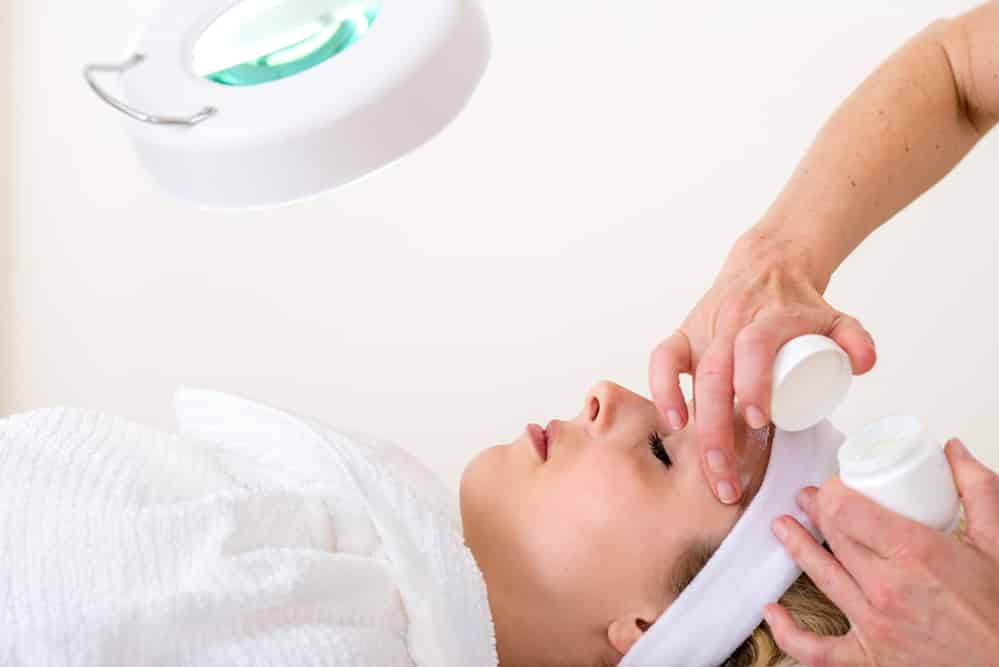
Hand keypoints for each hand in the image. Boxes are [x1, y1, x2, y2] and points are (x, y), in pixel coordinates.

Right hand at [648, 233, 876, 503]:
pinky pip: (662, 358)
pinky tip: (672, 423)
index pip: (755, 346)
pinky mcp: (682, 334)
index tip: (758, 421)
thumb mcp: (835, 317)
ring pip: (690, 376)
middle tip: (730, 477)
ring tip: (709, 470)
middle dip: (718, 431)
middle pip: (716, 374)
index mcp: (768, 315)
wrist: (766, 265)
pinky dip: (662, 389)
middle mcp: (731, 322)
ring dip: (694, 426)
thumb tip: (863, 365)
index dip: (753, 383)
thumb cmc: (798, 305)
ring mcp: (703, 329)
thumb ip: (855, 339)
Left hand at [767, 438, 998, 666]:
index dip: (832, 492)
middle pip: (834, 536)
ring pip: (821, 577)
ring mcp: (875, 626)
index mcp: (916, 555)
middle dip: (817, 509)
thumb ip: (977, 490)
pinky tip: (771, 612)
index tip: (833, 484)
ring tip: (782, 525)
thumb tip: (953, 451)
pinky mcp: (872, 659)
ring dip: (796, 546)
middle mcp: (887, 589)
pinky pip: (816, 650)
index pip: (848, 510)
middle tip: (809, 497)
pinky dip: (788, 632)